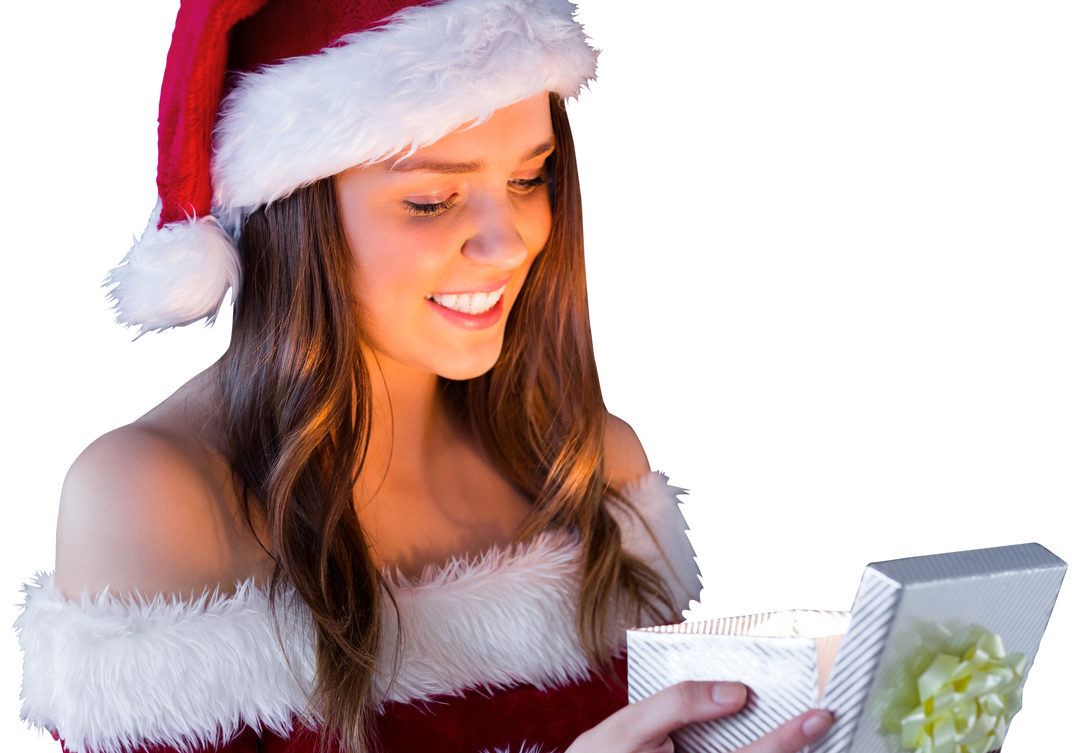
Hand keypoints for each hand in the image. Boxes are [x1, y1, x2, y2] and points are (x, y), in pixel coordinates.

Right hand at [565, 681, 832, 752]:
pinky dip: (744, 751)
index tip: (818, 717)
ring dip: (768, 751)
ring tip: (785, 730)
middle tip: (817, 721)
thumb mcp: (626, 727)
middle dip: (787, 748)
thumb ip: (678, 704)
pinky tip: (753, 739)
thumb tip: (734, 693)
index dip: (788, 738)